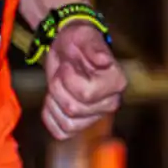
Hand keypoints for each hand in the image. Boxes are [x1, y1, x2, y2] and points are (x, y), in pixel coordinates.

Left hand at [40, 16, 124, 139]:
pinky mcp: (80, 125)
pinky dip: (51, 116)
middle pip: (73, 109)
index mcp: (116, 83)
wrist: (68, 50)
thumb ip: (94, 48)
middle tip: (61, 72)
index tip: (68, 65)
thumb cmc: (78, 41)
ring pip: (67, 122)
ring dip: (54, 101)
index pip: (86, 94)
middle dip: (58, 88)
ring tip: (59, 84)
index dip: (68, 79)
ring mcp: (95, 116)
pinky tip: (53, 100)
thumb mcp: (83, 36)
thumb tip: (104, 59)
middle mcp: (110, 103)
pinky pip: (60, 132)